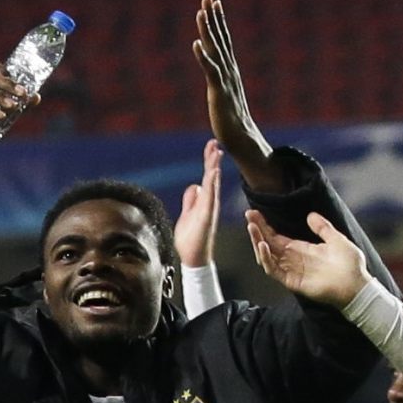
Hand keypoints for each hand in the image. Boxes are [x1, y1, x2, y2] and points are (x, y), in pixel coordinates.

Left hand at [174, 141, 223, 270]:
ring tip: (216, 152)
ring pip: (213, 185)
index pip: (207, 177)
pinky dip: (212, 185)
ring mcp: (209, 209)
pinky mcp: (207, 217)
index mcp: (204, 201)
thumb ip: (191, 200)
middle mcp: (209, 203)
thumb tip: (194, 186)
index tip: (211, 146)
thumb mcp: (187, 214)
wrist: (194, 259)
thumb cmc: (190, 239)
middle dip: (212, 160)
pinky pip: (211, 198)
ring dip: (213, 168)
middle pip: (212, 177)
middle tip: (214, 143)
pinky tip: (214, 173)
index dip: (209, 161)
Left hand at [190, 0, 274, 183]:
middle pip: (220, 38)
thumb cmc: (232, 119)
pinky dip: (203, 57)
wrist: (242, 139)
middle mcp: (229, 70)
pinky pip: (210, 71)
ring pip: (215, 50)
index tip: (214, 1)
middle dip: (213, 17)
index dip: (218, 20)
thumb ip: (221, 82)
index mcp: (229, 69)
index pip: (223, 39)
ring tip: (201, 12)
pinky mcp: (219, 92)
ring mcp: (225, 80)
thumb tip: (217, 74)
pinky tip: (196, 44)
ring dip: (208, 31)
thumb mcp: (224, 94)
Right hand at [246, 205, 368, 308]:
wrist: (357, 285)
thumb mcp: (337, 239)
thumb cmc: (350, 264)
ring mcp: (290, 270)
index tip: (254, 212)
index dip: (265, 225)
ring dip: (258, 241)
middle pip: (268, 243)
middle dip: (257, 230)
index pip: (277, 236)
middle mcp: (293, 259)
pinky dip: (266, 259)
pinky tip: (263, 246)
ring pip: (267, 256)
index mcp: (301, 249)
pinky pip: (273, 270)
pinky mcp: (291, 281)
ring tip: (252, 227)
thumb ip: (323, 228)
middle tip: (248, 215)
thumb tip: (310, 215)